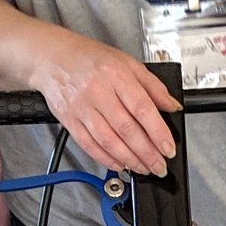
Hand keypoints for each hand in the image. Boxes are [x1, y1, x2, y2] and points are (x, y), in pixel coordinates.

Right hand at [34, 31, 178, 175]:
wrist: (53, 58)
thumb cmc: (90, 58)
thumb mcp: (127, 63)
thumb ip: (153, 85)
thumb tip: (172, 106)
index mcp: (116, 75)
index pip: (142, 108)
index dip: (158, 132)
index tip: (168, 148)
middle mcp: (98, 91)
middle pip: (127, 129)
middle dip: (147, 153)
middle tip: (159, 166)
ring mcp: (82, 107)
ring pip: (108, 141)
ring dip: (129, 159)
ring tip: (143, 168)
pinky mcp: (69, 120)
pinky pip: (89, 145)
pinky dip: (106, 159)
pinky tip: (120, 164)